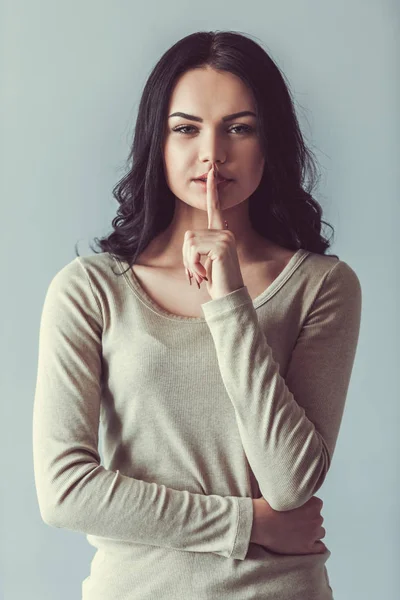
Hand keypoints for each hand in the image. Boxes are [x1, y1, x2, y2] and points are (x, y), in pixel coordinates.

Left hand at [182, 163, 244, 300]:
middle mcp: (225, 232)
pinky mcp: (221, 247)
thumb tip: (190, 242)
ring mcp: (225, 238)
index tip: (212, 172)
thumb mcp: (205, 262)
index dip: (212, 191)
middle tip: (195, 274)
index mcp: (222, 233)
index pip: (215, 208)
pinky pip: (193, 251)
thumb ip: (199, 248)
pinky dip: (193, 266)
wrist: (229, 297)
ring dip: (189, 263)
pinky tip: (204, 277)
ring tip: (200, 276)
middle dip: (186, 258)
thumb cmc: (217, 281)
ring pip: (189, 243)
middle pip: (188, 236)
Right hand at [250, 496, 327, 554]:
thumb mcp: (282, 493)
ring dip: (312, 532)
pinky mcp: (308, 548)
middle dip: (309, 520)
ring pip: (320, 532)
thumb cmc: (269, 506)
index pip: (317, 505)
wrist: (260, 522)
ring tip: (299, 532)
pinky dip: (315, 546)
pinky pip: (320, 548)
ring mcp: (313, 534)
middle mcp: (316, 518)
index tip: (298, 510)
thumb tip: (290, 490)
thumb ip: (292, 493)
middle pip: (318, 518)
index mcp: (313, 503)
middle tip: (295, 521)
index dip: (307, 507)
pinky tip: (305, 544)